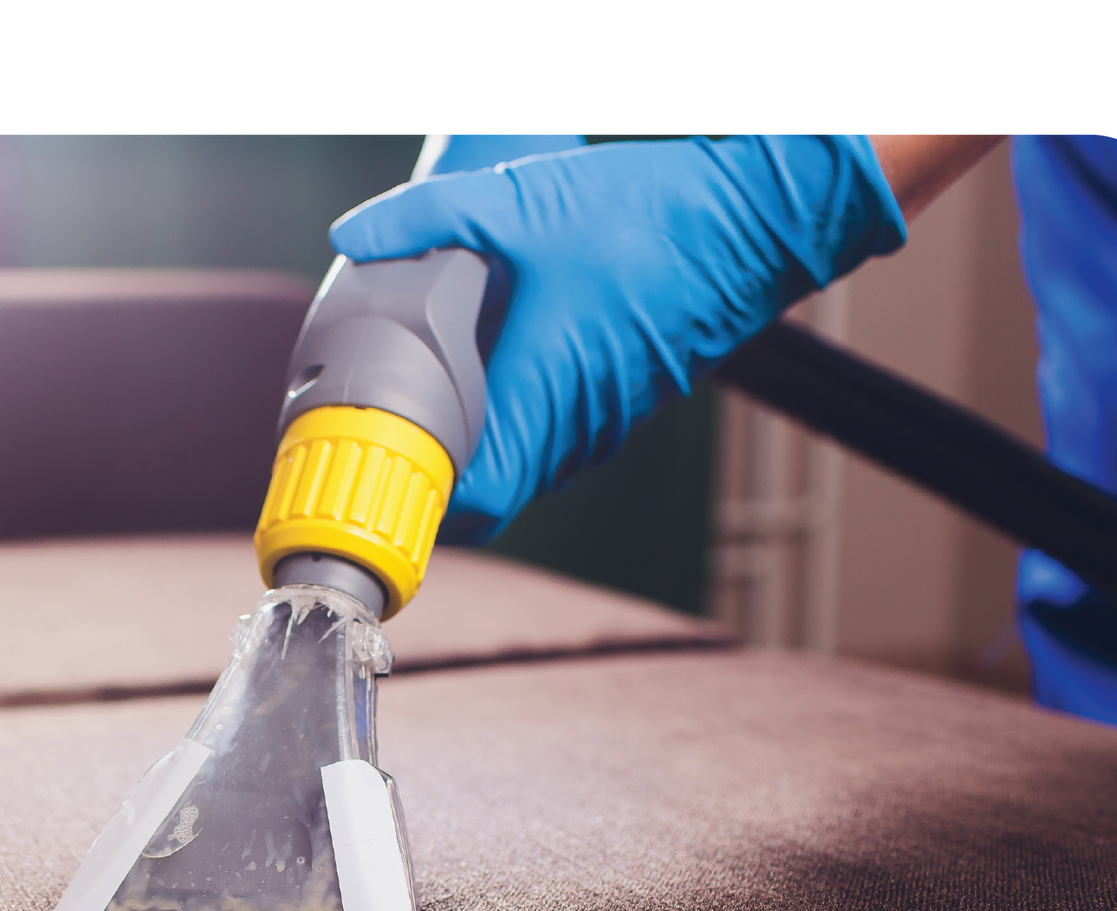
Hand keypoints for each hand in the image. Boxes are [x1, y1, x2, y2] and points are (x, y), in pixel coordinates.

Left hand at [329, 134, 906, 541]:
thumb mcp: (522, 202)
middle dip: (431, 481)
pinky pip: (552, 443)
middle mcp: (576, 430)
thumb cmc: (657, 216)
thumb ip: (429, 216)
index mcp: (545, 396)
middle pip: (488, 498)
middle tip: (378, 440)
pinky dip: (511, 429)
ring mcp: (604, 424)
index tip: (373, 475)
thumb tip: (354, 234)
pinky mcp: (621, 407)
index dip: (419, 503)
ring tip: (419, 406)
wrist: (761, 219)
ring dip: (472, 454)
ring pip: (520, 472)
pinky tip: (484, 378)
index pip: (472, 501)